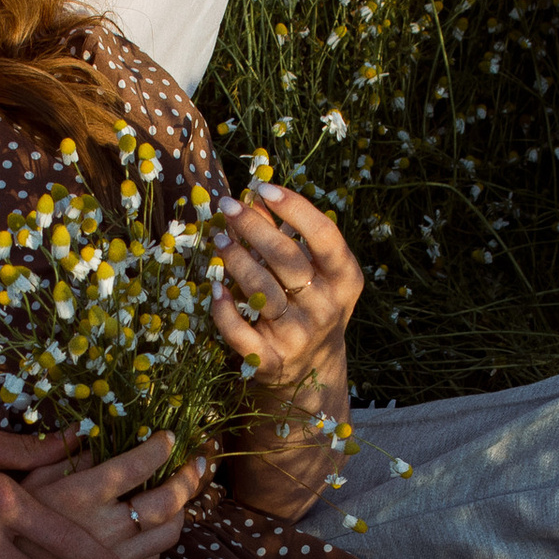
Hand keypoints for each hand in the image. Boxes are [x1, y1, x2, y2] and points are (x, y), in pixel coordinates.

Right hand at [24, 431, 208, 558]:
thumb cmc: (5, 525)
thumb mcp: (26, 481)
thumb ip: (60, 457)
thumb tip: (92, 435)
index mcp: (81, 495)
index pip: (137, 465)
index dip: (160, 448)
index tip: (167, 438)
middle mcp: (103, 528)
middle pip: (166, 503)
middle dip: (188, 480)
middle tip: (194, 466)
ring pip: (167, 536)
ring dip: (181, 513)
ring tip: (181, 497)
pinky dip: (159, 543)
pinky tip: (153, 529)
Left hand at [211, 181, 362, 400]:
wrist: (312, 370)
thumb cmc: (310, 304)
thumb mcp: (314, 271)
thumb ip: (287, 235)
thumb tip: (254, 198)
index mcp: (344, 280)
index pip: (324, 236)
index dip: (295, 208)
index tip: (264, 189)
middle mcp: (326, 308)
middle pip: (287, 259)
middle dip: (254, 228)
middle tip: (228, 207)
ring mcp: (299, 336)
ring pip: (260, 290)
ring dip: (235, 260)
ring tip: (219, 239)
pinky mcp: (271, 361)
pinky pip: (240, 333)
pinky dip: (224, 310)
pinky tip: (215, 288)